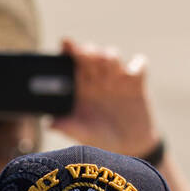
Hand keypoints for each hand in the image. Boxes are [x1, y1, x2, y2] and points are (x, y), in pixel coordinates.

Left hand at [50, 38, 159, 157]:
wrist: (129, 147)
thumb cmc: (100, 139)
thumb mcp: (84, 134)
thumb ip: (69, 127)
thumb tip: (50, 124)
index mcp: (80, 86)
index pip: (72, 61)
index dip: (69, 49)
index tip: (66, 43)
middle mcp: (97, 78)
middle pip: (91, 53)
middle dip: (89, 51)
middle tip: (86, 55)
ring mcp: (117, 78)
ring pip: (112, 55)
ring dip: (109, 57)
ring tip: (108, 68)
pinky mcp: (136, 82)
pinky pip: (139, 65)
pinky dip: (137, 65)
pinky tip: (133, 73)